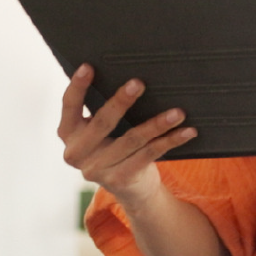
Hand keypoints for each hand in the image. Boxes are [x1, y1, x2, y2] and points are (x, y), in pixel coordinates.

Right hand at [58, 65, 195, 208]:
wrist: (132, 190)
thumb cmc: (117, 146)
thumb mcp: (102, 131)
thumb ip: (104, 110)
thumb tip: (131, 77)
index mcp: (69, 134)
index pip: (69, 106)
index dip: (77, 86)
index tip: (88, 66)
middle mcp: (77, 153)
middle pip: (102, 122)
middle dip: (121, 101)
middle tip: (139, 83)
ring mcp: (97, 169)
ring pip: (132, 140)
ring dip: (157, 124)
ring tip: (177, 112)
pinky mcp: (120, 179)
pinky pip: (149, 155)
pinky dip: (170, 141)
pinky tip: (187, 131)